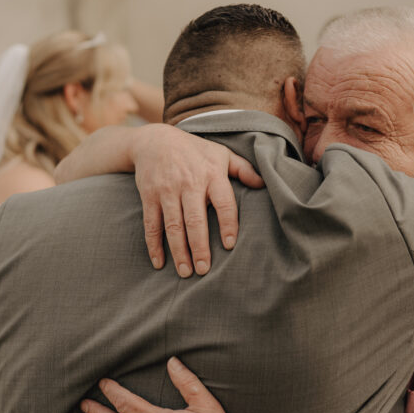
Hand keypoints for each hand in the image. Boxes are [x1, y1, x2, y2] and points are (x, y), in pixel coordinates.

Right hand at [132, 125, 263, 276]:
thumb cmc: (194, 151)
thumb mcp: (221, 154)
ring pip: (173, 226)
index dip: (227, 224)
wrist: (154, 140)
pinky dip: (154, 245)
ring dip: (179, 251)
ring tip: (186, 272)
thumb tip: (263, 184)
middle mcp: (189, 183)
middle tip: (204, 270)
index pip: (223, 203)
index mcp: (211, 175)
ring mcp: (167, 191)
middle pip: (195, 220)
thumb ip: (243, 169)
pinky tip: (159, 262)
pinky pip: (151, 224)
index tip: (229, 245)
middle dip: (199, 247)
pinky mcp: (149, 196)